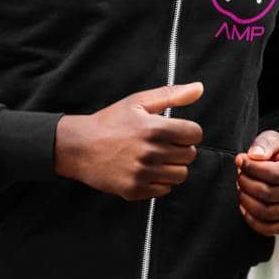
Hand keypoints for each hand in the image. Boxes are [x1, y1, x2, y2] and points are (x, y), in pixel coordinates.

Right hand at [55, 82, 202, 200]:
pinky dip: (159, 181)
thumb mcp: (138, 102)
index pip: (195, 134)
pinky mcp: (134, 190)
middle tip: (163, 144)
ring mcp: (143, 173)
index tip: (175, 132)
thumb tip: (199, 88)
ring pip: (180, 175)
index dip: (188, 131)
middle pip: (189, 155)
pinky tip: (146, 170)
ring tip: (155, 157)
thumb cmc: (110, 121)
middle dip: (180, 148)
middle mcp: (151, 153)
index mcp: (155, 129)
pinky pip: (164, 190)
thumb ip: (171, 95)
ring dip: (172, 166)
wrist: (79, 147)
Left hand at [234, 130, 278, 234]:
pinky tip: (244, 205)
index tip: (239, 160)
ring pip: (266, 212)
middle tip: (239, 174)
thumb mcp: (274, 140)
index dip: (251, 168)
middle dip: (246, 183)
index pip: (273, 174)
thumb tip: (254, 156)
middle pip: (267, 194)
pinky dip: (251, 219)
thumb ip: (264, 144)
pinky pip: (269, 229)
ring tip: (241, 187)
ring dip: (246, 200)